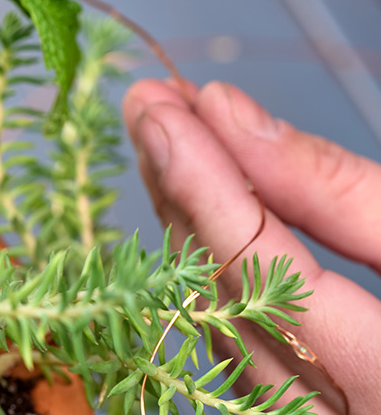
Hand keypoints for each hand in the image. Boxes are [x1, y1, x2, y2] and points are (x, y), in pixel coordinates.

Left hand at [123, 79, 380, 413]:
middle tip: (149, 109)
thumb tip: (230, 119)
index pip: (271, 275)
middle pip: (230, 302)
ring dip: (190, 225)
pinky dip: (218, 267)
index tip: (161, 108)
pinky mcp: (318, 413)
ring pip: (225, 327)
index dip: (207, 182)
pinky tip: (203, 210)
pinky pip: (247, 345)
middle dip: (181, 192)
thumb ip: (342, 189)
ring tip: (168, 142)